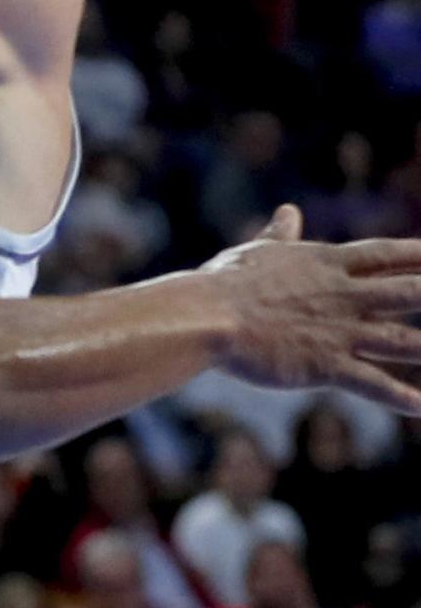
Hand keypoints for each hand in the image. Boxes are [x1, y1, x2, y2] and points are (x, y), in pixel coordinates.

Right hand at [204, 205, 420, 411]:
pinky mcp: (327, 365)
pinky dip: (403, 397)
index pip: (385, 255)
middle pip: (407, 292)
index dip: (420, 253)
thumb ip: (281, 236)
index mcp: (325, 265)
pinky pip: (373, 383)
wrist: (207, 315)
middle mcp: (342, 295)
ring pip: (402, 339)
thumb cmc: (225, 282)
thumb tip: (289, 210)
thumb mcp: (258, 253)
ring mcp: (338, 330)